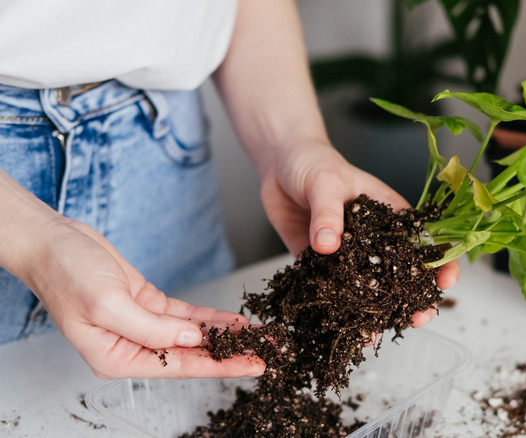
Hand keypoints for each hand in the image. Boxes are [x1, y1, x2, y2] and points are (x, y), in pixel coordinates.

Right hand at [19, 219, 264, 378]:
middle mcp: (131, 346)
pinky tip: (232, 320)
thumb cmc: (66, 274)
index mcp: (117, 358)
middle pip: (191, 355)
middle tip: (264, 351)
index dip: (221, 367)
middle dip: (229, 353)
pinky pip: (185, 316)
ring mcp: (141, 325)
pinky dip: (209, 317)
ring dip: (224, 334)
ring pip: (192, 335)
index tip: (251, 366)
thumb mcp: (108, 305)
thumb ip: (152, 329)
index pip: (181, 368)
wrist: (53, 242)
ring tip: (256, 336)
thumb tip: (192, 340)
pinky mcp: (147, 304)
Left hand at [259, 139, 459, 328]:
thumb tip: (328, 246)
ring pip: (370, 292)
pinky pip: (333, 294)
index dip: (442, 263)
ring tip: (374, 333)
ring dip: (376, 314)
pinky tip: (341, 329)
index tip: (444, 282)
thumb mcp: (326, 182)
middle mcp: (375, 242)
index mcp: (391, 216)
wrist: (279, 165)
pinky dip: (338, 313)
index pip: (426, 242)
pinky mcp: (321, 267)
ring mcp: (350, 258)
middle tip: (416, 319)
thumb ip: (329, 213)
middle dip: (414, 300)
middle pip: (403, 275)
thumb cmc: (313, 163)